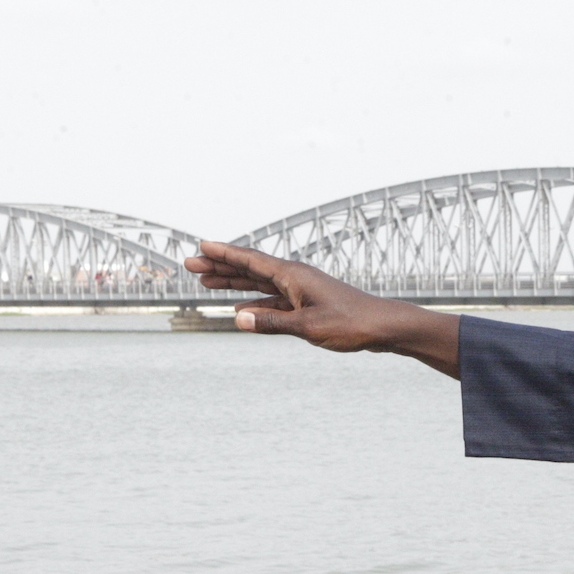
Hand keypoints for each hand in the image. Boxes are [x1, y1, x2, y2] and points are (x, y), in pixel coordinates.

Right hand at [182, 242, 461, 373]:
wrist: (384, 327)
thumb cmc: (351, 323)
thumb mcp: (307, 326)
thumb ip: (271, 323)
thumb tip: (237, 318)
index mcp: (293, 275)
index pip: (250, 260)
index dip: (223, 254)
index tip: (200, 247)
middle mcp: (295, 278)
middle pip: (249, 268)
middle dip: (220, 267)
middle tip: (190, 265)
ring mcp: (301, 290)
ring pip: (259, 284)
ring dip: (233, 282)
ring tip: (207, 283)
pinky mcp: (308, 305)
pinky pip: (272, 301)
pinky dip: (254, 303)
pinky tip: (241, 308)